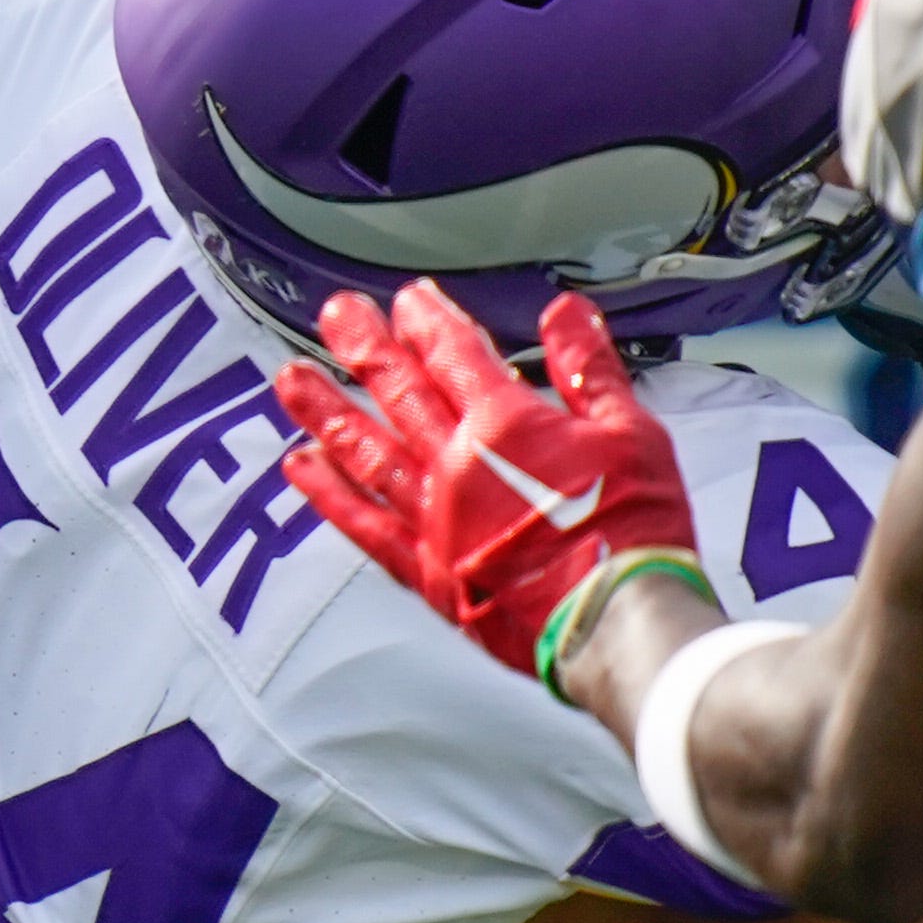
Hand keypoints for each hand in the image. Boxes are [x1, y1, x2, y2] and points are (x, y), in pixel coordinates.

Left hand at [271, 284, 704, 690]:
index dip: (428, 321)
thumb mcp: (632, 432)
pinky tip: (303, 468)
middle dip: (364, 347)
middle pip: (398, 391)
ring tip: (290, 379)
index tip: (407, 300)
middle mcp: (457, 466)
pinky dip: (329, 493)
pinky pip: (362, 523)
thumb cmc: (631, 533)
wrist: (618, 622)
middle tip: (336, 314)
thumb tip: (568, 313)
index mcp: (506, 427)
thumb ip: (590, 369)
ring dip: (326, 410)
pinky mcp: (426, 571)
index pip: (454, 355)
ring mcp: (433, 519)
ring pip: (364, 451)